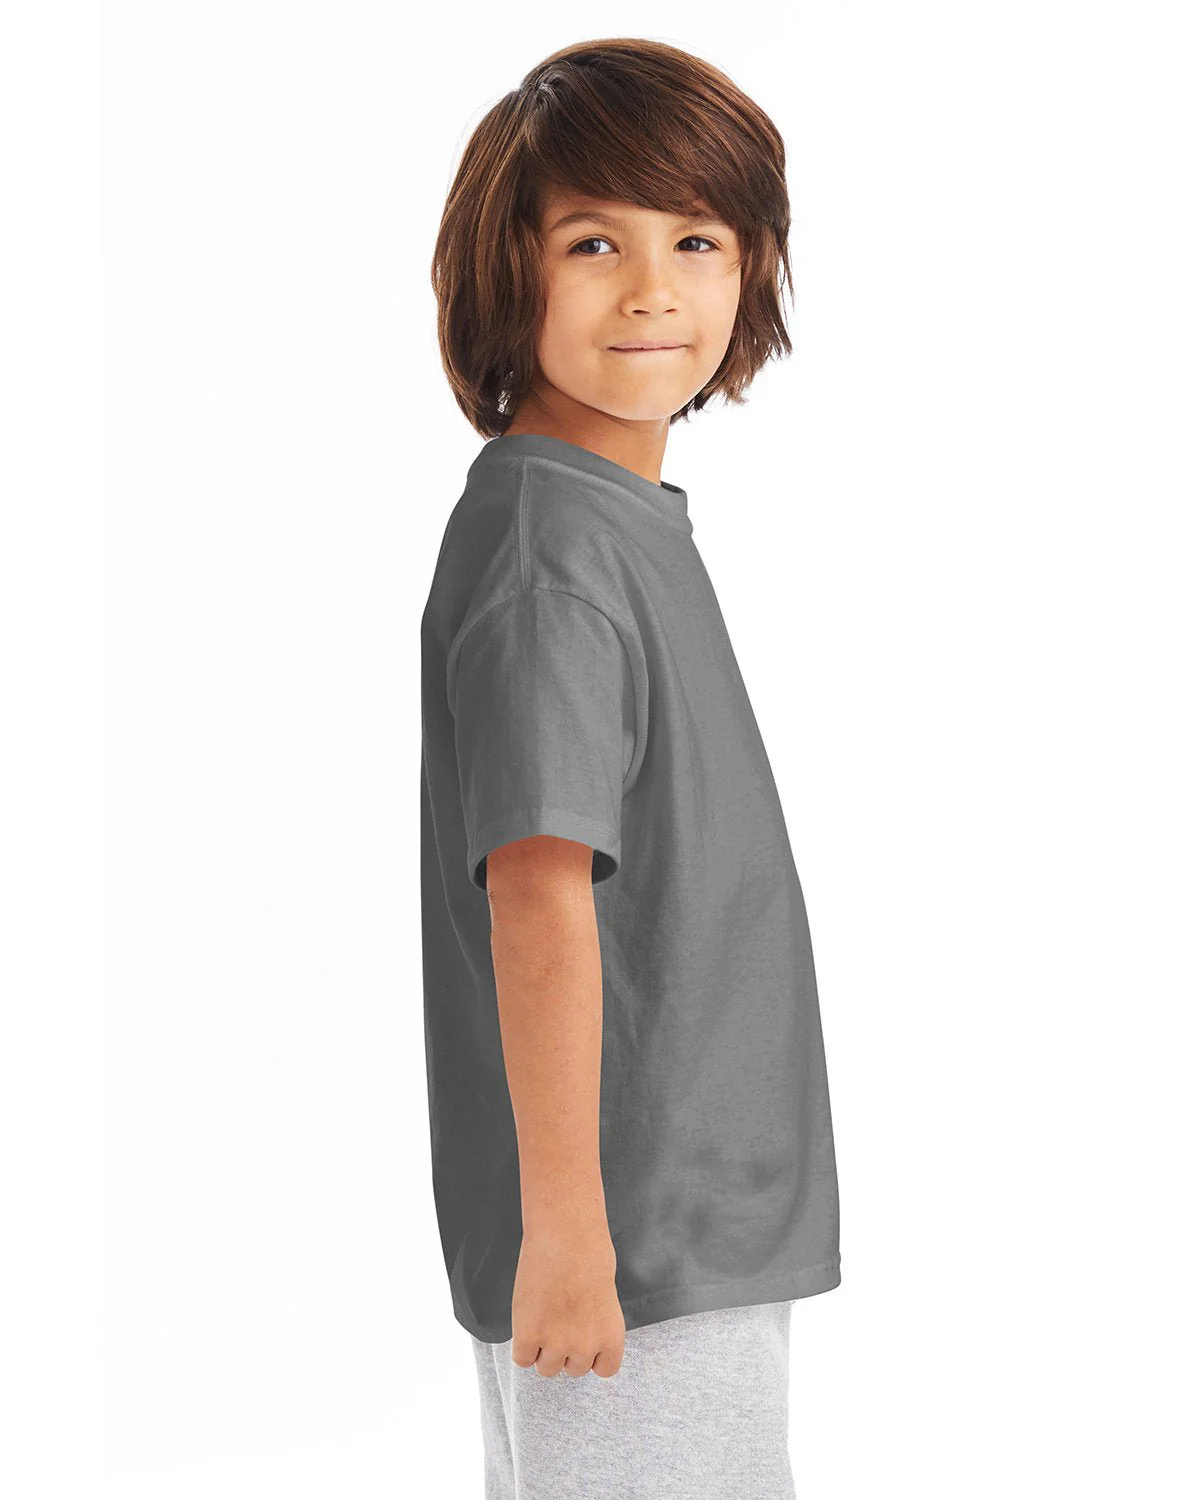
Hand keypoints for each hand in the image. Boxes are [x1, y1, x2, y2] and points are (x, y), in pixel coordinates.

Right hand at [510, 1222, 625, 1377]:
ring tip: (543, 1316)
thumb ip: (594, 1328)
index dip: (592, 1353)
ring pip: (546, 1368)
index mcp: (611, 1337)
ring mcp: (556, 1344)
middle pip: (572, 1370)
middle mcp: (586, 1347)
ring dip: (542, 1349)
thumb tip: (575, 1343)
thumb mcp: (604, 1299)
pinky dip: (522, 1345)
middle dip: (566, 1349)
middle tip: (559, 1318)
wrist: (566, 1237)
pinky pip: (522, 1359)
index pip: (604, 1370)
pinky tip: (527, 1319)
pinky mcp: (528, 1336)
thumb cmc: (587, 1255)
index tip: (584, 1335)